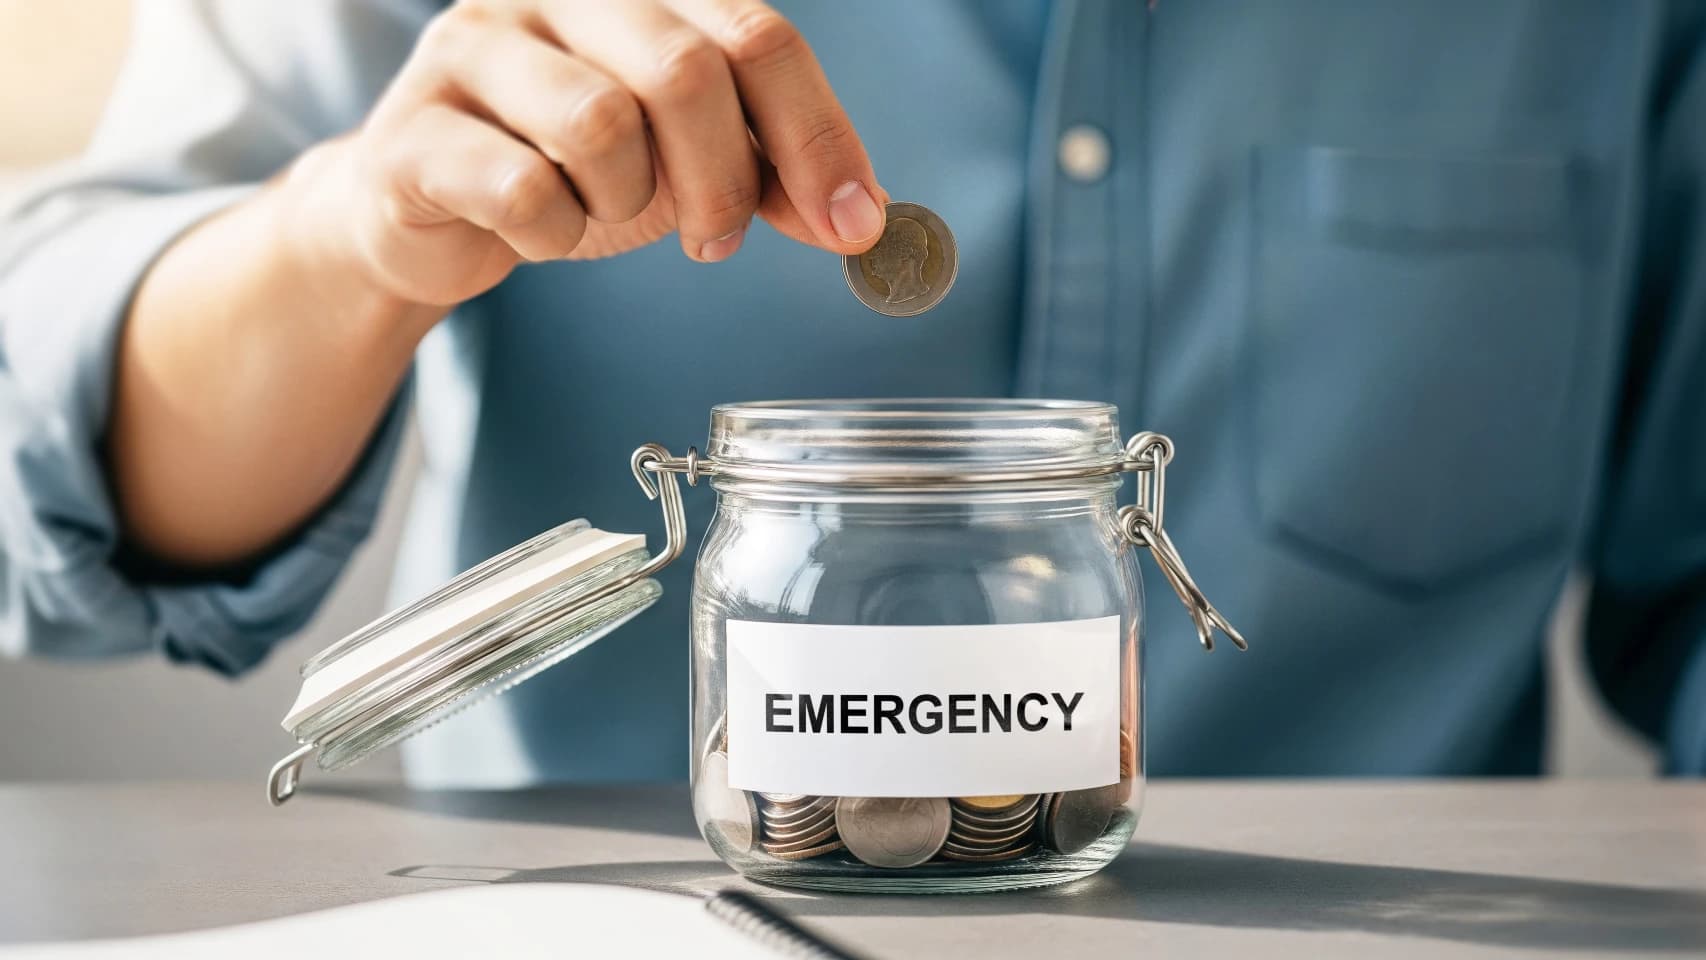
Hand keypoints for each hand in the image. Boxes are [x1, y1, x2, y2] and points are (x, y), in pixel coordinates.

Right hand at [286, 0, 887, 306]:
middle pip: (686, 70)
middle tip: (720, 241)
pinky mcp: (414, 129)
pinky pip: (522, 189)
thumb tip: (862, 218)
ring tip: (606, 215)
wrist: (428, 211)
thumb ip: (769, 174)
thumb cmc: (568, 171)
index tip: (854, 223)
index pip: (757, 37)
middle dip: (725, 180)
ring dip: (628, 203)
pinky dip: (553, 233)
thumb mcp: (686, 164)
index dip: (818, 135)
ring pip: (603, 125)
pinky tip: (539, 231)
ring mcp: (475, 48)